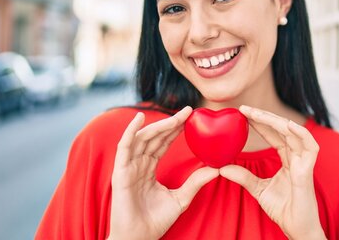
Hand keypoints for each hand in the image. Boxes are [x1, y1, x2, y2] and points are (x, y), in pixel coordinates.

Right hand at [108, 107, 218, 239]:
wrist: (139, 239)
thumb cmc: (155, 221)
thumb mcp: (181, 198)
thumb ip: (196, 182)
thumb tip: (217, 169)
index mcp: (149, 168)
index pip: (162, 143)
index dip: (175, 129)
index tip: (191, 117)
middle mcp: (138, 164)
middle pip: (155, 137)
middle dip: (171, 123)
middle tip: (189, 111)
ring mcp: (128, 167)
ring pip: (143, 138)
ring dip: (158, 125)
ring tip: (176, 116)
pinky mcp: (121, 172)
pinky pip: (124, 147)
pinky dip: (130, 131)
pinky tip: (139, 118)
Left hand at [219, 106, 325, 239]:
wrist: (296, 229)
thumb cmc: (283, 209)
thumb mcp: (258, 189)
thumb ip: (243, 176)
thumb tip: (221, 167)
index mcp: (288, 159)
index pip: (274, 135)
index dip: (260, 123)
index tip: (243, 114)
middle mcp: (297, 157)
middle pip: (282, 129)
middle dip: (264, 117)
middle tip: (244, 109)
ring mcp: (304, 163)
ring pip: (294, 133)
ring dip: (276, 121)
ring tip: (257, 114)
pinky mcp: (308, 171)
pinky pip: (310, 147)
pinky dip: (300, 134)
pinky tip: (286, 125)